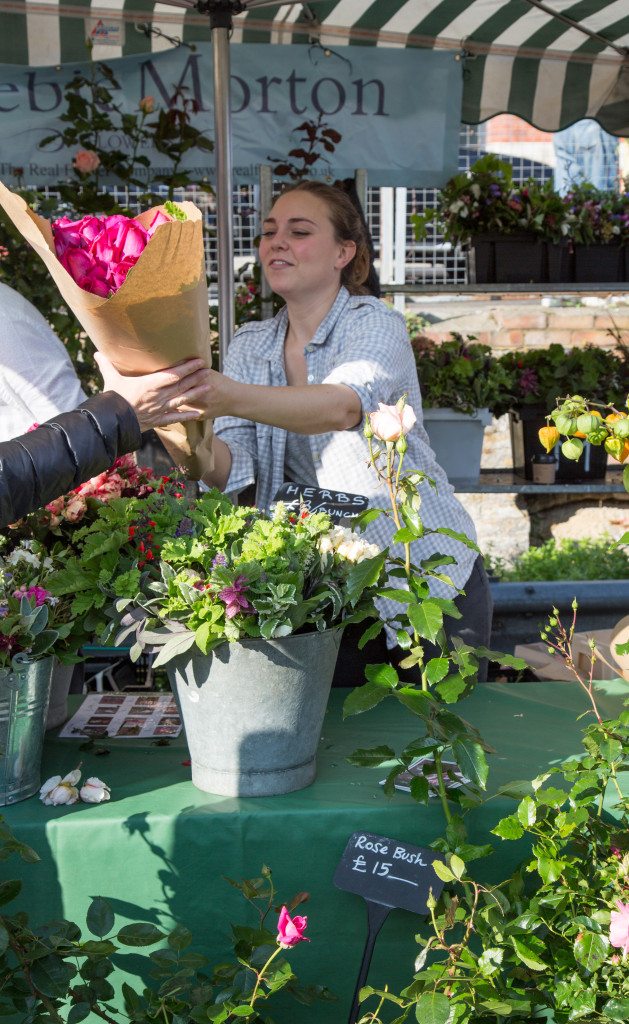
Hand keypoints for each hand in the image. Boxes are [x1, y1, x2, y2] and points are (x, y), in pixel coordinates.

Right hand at [94, 353, 211, 431]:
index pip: (173, 374)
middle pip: (181, 385)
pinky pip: (175, 418)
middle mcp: (158, 396)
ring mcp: (159, 409)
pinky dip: (187, 416)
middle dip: (196, 377)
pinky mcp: (158, 420)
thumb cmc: (112, 399)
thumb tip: (97, 353)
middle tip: (208, 370)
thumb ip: (107, 365)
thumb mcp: (110, 380)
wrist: (111, 423)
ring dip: (196, 393)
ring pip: (182, 400)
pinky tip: (199, 414)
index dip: (187, 367)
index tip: (199, 361)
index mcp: (149, 384)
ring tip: (209, 387)